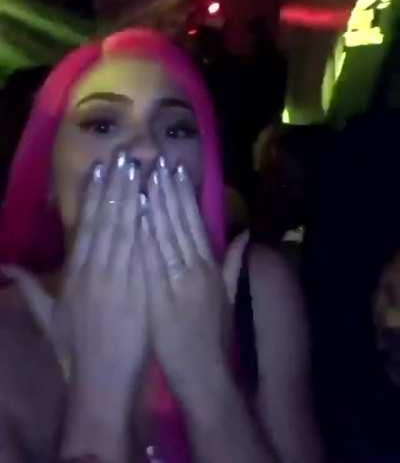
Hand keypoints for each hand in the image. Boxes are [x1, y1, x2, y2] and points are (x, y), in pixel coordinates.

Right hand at [5, 152, 147, 413]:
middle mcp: (96, 269)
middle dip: (114, 186)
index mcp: (76, 272)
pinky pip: (144, 251)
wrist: (102, 380)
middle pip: (106, 220)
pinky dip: (148, 226)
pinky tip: (153, 204)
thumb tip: (6, 267)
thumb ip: (29, 287)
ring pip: (125, 229)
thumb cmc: (75, 349)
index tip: (100, 168)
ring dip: (131, 197)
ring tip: (137, 168)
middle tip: (122, 155)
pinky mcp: (141, 288)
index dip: (94, 194)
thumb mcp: (47, 316)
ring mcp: (120, 278)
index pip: (86, 224)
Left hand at [141, 158, 230, 401]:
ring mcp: (176, 280)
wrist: (206, 374)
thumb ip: (235, 265)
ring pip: (164, 234)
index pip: (196, 223)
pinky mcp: (159, 294)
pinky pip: (150, 258)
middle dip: (168, 189)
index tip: (176, 170)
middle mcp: (195, 267)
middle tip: (158, 160)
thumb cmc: (216, 338)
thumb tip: (245, 236)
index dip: (185, 195)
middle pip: (179, 222)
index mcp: (210, 267)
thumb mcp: (229, 298)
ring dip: (154, 203)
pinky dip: (143, 233)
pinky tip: (135, 213)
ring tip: (145, 175)